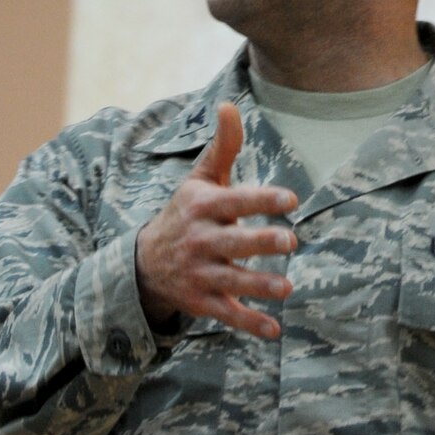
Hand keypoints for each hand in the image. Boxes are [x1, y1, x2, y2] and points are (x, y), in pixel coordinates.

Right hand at [134, 102, 298, 339]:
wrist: (143, 262)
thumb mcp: (199, 179)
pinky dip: (248, 323)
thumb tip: (230, 104)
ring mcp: (200, 273)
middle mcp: (200, 240)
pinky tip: (273, 329)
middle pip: (232, 242)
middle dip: (260, 242)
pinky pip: (226, 313)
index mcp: (203, 207)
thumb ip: (223, 146)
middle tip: (290, 241)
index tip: (291, 199)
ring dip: (257, 285)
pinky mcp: (201, 301)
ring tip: (286, 287)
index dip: (262, 199)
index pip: (235, 201)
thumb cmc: (186, 212)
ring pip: (231, 281)